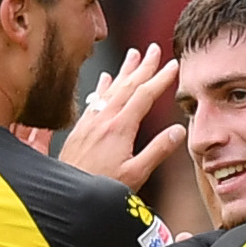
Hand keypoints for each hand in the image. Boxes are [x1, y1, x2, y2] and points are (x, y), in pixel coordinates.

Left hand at [37, 45, 188, 191]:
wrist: (68, 196)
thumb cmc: (102, 189)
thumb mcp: (136, 174)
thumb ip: (157, 151)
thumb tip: (178, 131)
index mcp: (120, 128)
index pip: (144, 95)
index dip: (160, 79)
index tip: (173, 65)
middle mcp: (104, 120)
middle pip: (127, 85)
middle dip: (143, 66)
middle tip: (155, 50)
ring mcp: (90, 123)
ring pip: (110, 89)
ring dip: (124, 71)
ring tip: (134, 55)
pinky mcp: (80, 129)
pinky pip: (95, 100)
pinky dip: (103, 86)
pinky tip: (104, 78)